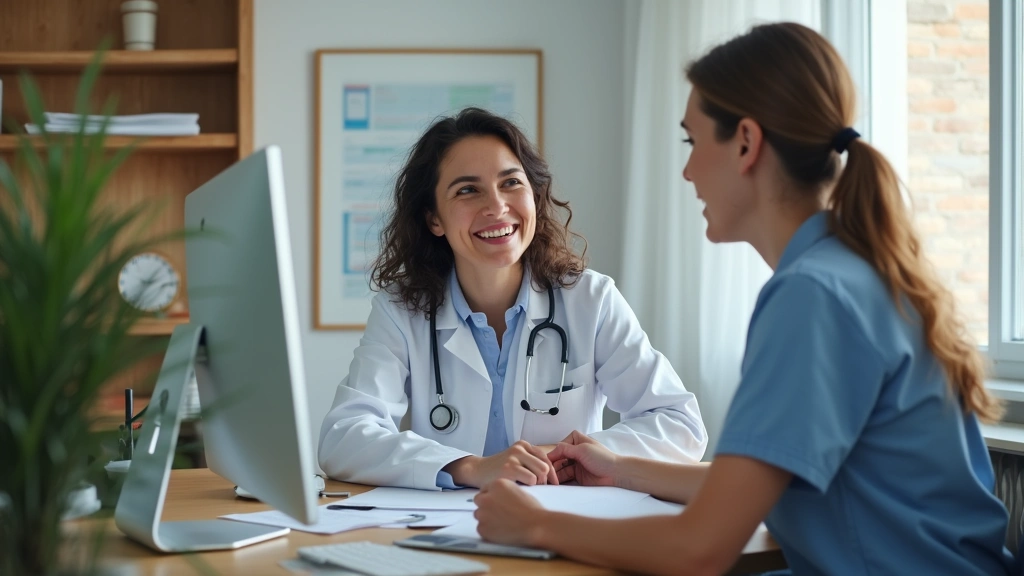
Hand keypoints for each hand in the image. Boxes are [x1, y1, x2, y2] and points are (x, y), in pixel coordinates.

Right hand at [443, 440, 557, 487]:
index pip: (546, 459)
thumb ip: (532, 463)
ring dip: (537, 485)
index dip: (552, 474)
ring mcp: (514, 457)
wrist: (477, 471)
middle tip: (537, 489)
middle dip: (544, 480)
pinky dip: (528, 487)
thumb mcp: (516, 460)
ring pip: (540, 473)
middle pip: (545, 466)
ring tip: (526, 489)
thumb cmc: (499, 469)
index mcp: (523, 445)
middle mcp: (520, 449)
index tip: (553, 485)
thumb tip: (552, 478)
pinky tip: (519, 490)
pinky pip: (531, 480)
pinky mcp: (509, 468)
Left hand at [474, 478, 546, 546]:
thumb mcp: (519, 491)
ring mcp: (482, 513)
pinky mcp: (482, 529)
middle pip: (478, 500)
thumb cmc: (532, 509)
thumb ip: (505, 492)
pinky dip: (488, 530)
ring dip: (486, 518)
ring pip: (478, 514)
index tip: (497, 503)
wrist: (536, 526)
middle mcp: (486, 497)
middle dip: (486, 505)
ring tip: (502, 523)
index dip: (492, 496)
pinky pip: (481, 528)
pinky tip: (501, 532)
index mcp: (497, 484)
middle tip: (497, 513)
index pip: (485, 489)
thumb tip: (499, 498)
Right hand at [547, 430, 618, 485]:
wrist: (615, 474)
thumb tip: (551, 452)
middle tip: (546, 472)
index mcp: (577, 440)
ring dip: (554, 473)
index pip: (560, 445)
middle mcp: (575, 451)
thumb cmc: (603, 458)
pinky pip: (565, 476)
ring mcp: (576, 463)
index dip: (554, 453)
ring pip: (560, 467)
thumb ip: (565, 449)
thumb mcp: (582, 450)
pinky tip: (554, 482)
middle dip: (552, 464)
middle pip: (558, 457)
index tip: (548, 461)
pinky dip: (559, 479)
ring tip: (548, 479)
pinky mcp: (577, 475)